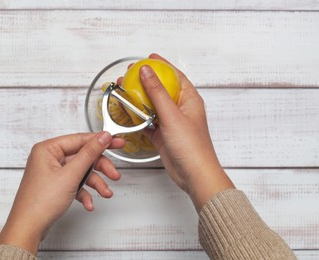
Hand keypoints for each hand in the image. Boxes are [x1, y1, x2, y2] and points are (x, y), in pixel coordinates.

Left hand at [0, 132, 124, 254]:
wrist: (28, 228)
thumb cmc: (39, 203)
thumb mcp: (71, 175)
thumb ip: (89, 154)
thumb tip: (102, 138)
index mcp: (48, 149)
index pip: (80, 139)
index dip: (101, 141)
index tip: (117, 142)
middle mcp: (49, 158)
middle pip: (83, 157)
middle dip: (100, 168)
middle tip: (114, 174)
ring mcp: (52, 173)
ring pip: (81, 172)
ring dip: (95, 183)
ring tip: (105, 192)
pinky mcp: (55, 185)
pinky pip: (75, 183)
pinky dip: (84, 193)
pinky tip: (88, 203)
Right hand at [139, 54, 234, 211]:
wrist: (193, 174)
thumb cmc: (192, 147)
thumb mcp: (172, 115)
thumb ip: (157, 92)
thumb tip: (147, 71)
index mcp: (189, 99)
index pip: (175, 75)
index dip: (162, 65)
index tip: (148, 58)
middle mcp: (181, 109)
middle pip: (162, 89)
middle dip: (146, 81)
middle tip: (130, 74)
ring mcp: (172, 122)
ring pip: (153, 105)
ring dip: (139, 99)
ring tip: (125, 90)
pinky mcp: (163, 134)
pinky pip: (148, 121)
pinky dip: (138, 117)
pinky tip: (128, 112)